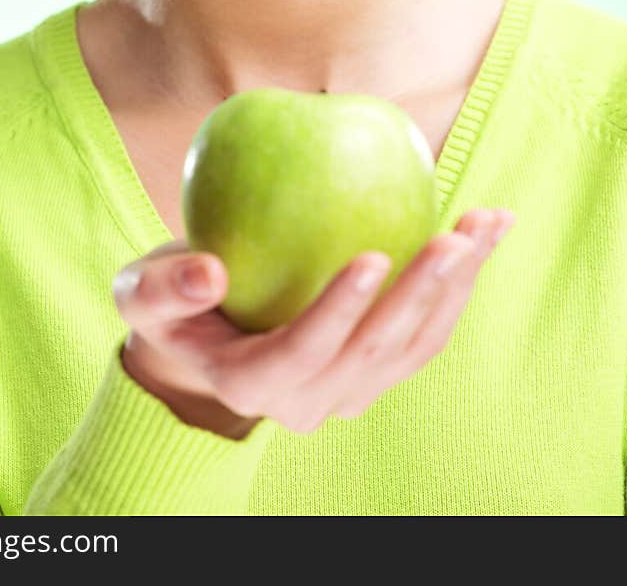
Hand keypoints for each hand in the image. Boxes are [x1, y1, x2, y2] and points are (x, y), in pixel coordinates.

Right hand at [111, 208, 515, 436]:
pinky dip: (459, 287)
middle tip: (455, 236)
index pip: (303, 350)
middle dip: (421, 294)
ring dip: (457, 288)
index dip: (339, 309)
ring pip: (413, 347)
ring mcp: (348, 391)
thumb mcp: (141, 292)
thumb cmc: (168, 304)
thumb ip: (164, 286)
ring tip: (485, 225)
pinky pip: (426, 335)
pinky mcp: (375, 371)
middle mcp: (307, 400)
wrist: (201, 338)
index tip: (371, 254)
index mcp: (251, 382)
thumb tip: (206, 272)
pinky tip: (482, 234)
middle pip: (375, 351)